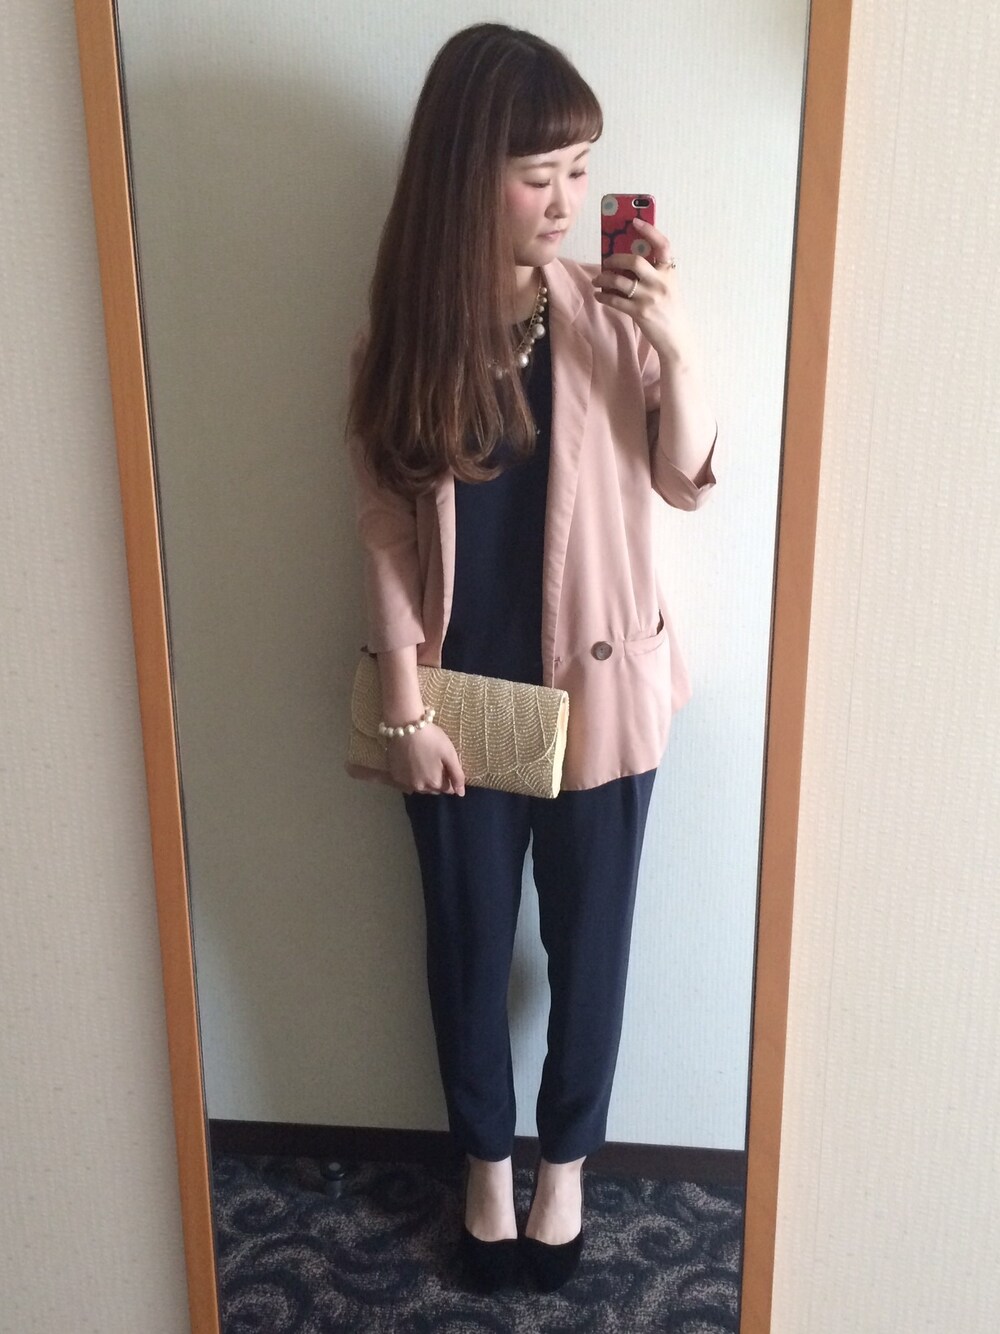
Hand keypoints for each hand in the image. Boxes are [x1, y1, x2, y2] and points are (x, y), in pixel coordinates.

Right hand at [387, 722, 465, 796]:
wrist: (405, 725)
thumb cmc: (431, 738)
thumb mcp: (449, 754)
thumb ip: (457, 775)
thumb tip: (461, 794)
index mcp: (434, 783)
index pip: (448, 789)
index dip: (450, 777)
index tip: (447, 764)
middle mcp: (418, 787)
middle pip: (433, 789)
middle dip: (437, 779)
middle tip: (436, 761)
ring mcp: (404, 782)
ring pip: (420, 786)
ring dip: (424, 779)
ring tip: (423, 761)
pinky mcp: (394, 775)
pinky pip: (407, 781)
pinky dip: (411, 775)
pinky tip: (411, 763)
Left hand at [592, 217, 694, 361]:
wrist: (676, 338)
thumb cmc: (669, 310)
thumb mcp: (668, 286)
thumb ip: (654, 273)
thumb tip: (627, 261)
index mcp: (670, 271)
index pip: (663, 244)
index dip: (649, 230)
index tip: (634, 221)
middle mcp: (661, 282)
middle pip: (635, 261)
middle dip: (615, 259)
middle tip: (606, 261)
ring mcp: (650, 297)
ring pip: (620, 281)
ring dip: (604, 278)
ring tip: (597, 279)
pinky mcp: (640, 313)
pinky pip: (616, 300)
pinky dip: (604, 296)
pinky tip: (599, 295)